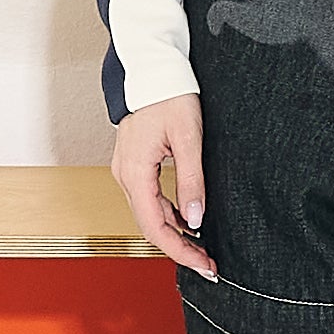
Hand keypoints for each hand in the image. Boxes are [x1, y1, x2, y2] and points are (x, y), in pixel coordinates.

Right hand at [111, 94, 218, 279]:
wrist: (153, 68)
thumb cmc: (170, 95)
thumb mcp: (188, 137)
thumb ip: (191, 180)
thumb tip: (196, 220)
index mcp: (135, 172)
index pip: (155, 227)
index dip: (180, 251)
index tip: (203, 266)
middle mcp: (125, 175)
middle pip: (150, 225)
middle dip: (179, 248)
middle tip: (208, 264)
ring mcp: (127, 169)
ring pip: (149, 214)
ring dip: (174, 233)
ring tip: (202, 247)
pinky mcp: (134, 164)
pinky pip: (149, 198)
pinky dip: (167, 214)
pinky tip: (187, 220)